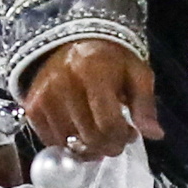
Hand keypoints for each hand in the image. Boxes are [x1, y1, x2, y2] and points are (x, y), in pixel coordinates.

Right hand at [23, 34, 157, 159]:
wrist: (71, 40)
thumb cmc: (110, 59)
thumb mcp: (136, 74)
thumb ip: (145, 105)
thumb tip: (155, 135)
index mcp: (94, 73)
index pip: (108, 124)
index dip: (123, 137)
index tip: (130, 134)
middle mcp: (64, 84)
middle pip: (90, 137)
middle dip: (108, 145)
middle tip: (116, 138)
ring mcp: (44, 96)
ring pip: (70, 143)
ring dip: (88, 147)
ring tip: (98, 134)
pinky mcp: (32, 106)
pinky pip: (50, 140)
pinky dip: (67, 143)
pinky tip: (79, 131)